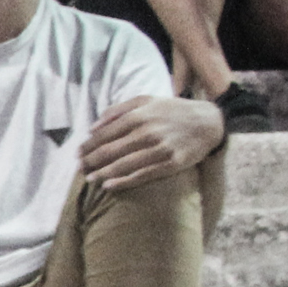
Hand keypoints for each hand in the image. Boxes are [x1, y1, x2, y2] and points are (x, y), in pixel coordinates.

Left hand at [80, 94, 224, 190]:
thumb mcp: (148, 100)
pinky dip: (123, 182)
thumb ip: (119, 109)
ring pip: (124, 164)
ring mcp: (160, 149)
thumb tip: (93, 126)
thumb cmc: (173, 111)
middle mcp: (148, 132)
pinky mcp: (171, 163)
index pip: (106, 133)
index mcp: (140, 116)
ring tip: (89, 179)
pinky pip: (142, 175)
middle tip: (80, 168)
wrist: (209, 122)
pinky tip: (108, 186)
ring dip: (103, 173)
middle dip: (91, 161)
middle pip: (111, 150)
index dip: (89, 145)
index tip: (78, 153)